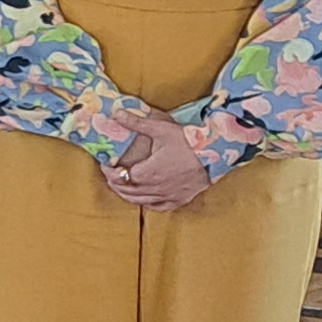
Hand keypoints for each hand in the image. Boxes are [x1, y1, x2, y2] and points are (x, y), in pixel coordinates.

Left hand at [100, 112, 215, 210]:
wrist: (216, 154)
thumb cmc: (189, 141)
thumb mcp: (160, 129)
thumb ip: (136, 123)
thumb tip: (115, 114)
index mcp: (148, 173)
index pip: (121, 177)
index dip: (109, 173)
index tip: (105, 165)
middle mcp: (156, 188)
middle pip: (128, 192)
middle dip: (116, 183)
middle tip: (110, 175)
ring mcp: (168, 196)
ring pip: (141, 201)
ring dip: (128, 194)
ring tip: (122, 186)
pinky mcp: (180, 200)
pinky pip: (158, 207)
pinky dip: (147, 203)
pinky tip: (145, 198)